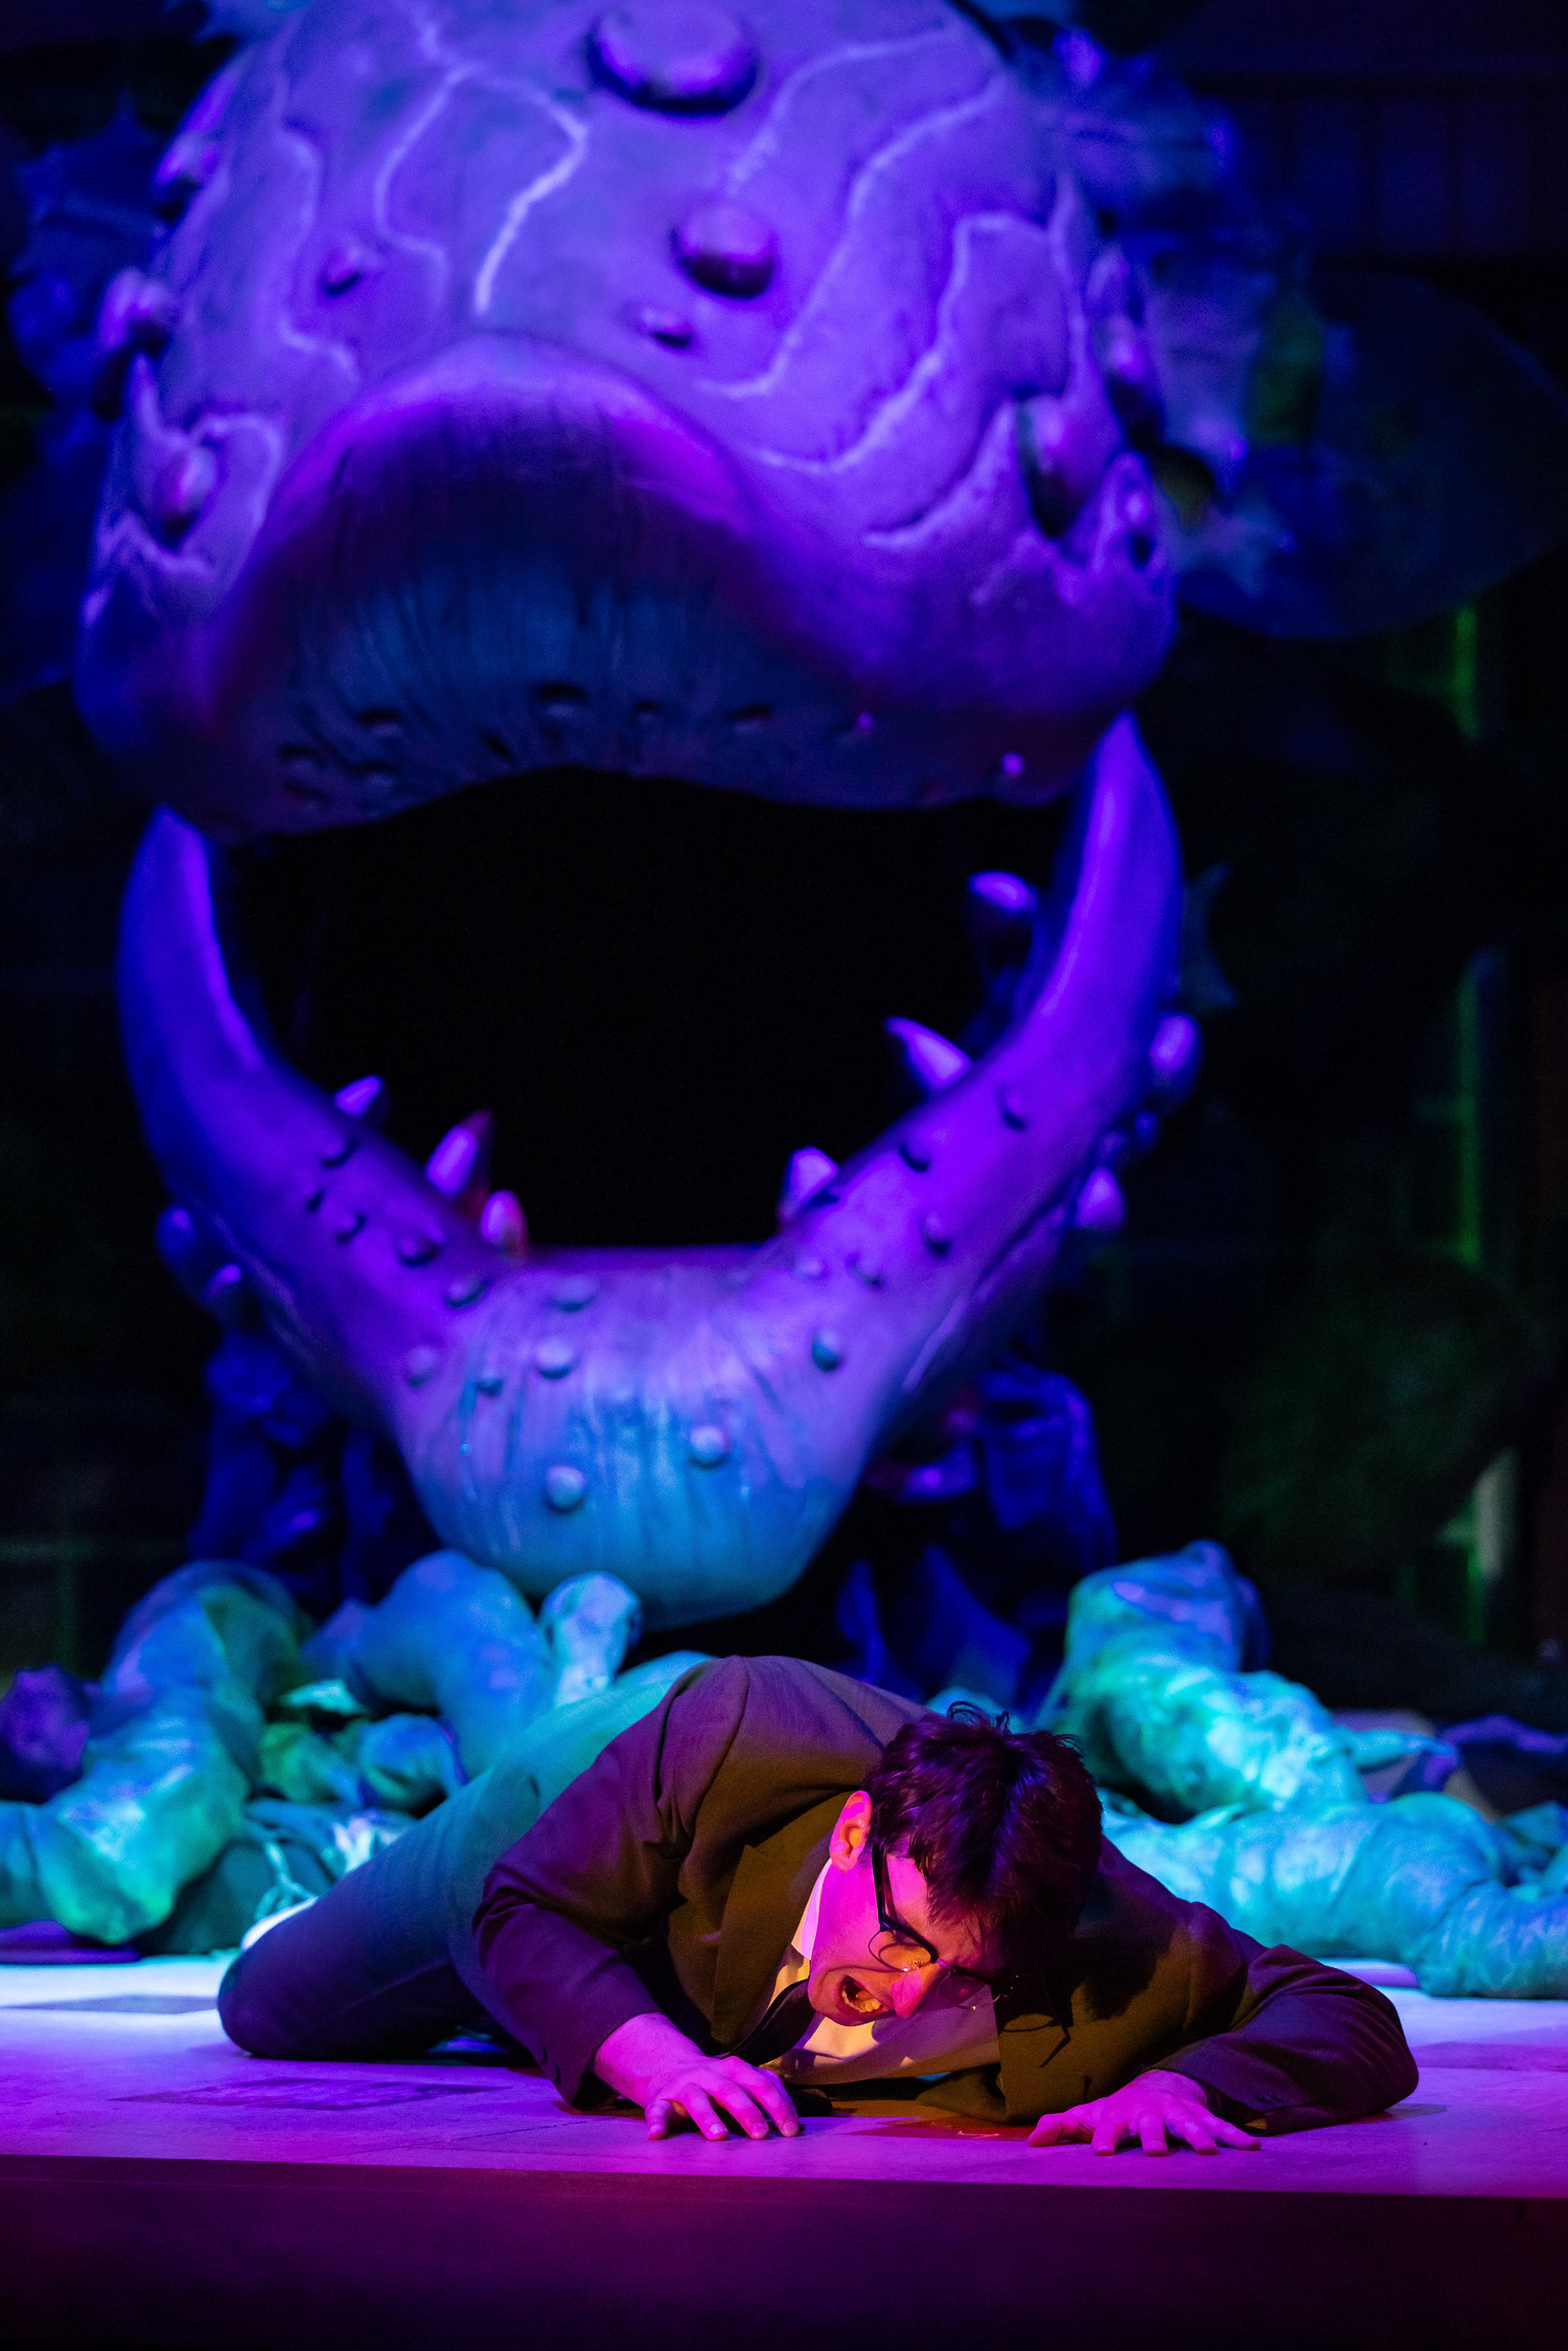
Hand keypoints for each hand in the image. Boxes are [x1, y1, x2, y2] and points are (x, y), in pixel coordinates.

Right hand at [593, 2012, 801, 2143]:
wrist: (668, 2066)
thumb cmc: (716, 2083)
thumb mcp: (740, 2082)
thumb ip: (765, 2095)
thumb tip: (799, 2124)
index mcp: (734, 2069)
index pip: (761, 2084)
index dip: (777, 2105)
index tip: (791, 2131)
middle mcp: (709, 2073)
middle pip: (730, 2090)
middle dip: (747, 2111)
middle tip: (761, 2135)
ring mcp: (684, 2085)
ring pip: (695, 2098)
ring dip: (707, 2116)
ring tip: (718, 2136)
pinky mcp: (660, 2099)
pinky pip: (657, 2110)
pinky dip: (656, 2121)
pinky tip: (656, 2135)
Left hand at [1027, 2070, 1260, 2156]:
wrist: (1157, 2086)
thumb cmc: (1117, 2110)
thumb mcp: (1088, 2116)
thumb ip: (1062, 2127)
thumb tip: (1031, 2143)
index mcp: (1119, 2115)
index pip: (1108, 2127)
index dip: (1104, 2138)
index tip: (1102, 2154)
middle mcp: (1149, 2113)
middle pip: (1151, 2125)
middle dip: (1154, 2137)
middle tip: (1157, 2153)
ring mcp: (1176, 2113)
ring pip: (1188, 2124)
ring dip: (1198, 2137)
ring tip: (1209, 2154)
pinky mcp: (1200, 2116)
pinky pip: (1220, 2125)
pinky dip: (1235, 2135)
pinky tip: (1252, 2148)